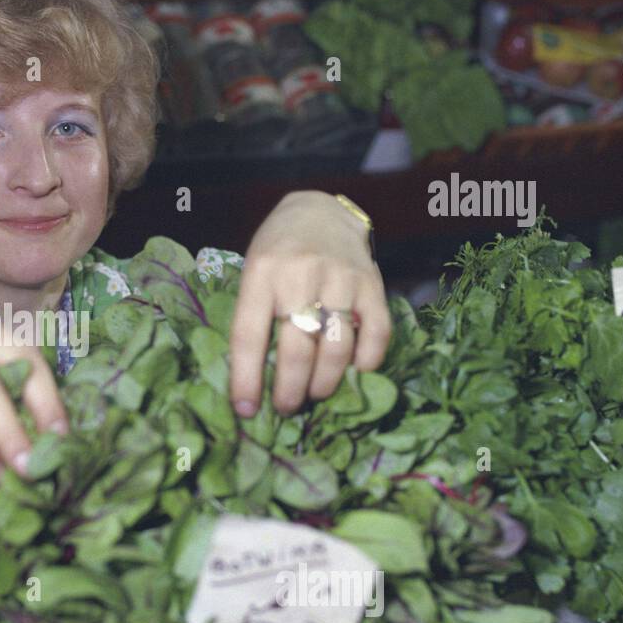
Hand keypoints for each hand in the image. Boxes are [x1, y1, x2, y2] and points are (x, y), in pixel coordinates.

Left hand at [229, 192, 391, 415]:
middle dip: (290, 390)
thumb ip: (254, 318)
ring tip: (315, 395)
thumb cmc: (277, 253)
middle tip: (286, 407)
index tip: (246, 410)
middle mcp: (300, 274)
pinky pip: (376, 333)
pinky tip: (355, 373)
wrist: (319, 212)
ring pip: (336, 348)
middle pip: (297, 349)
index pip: (249, 336)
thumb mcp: (252, 275)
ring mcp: (341, 278)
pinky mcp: (372, 283)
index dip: (246, 379)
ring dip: (325, 383)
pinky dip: (367, 362)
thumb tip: (253, 382)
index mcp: (261, 273)